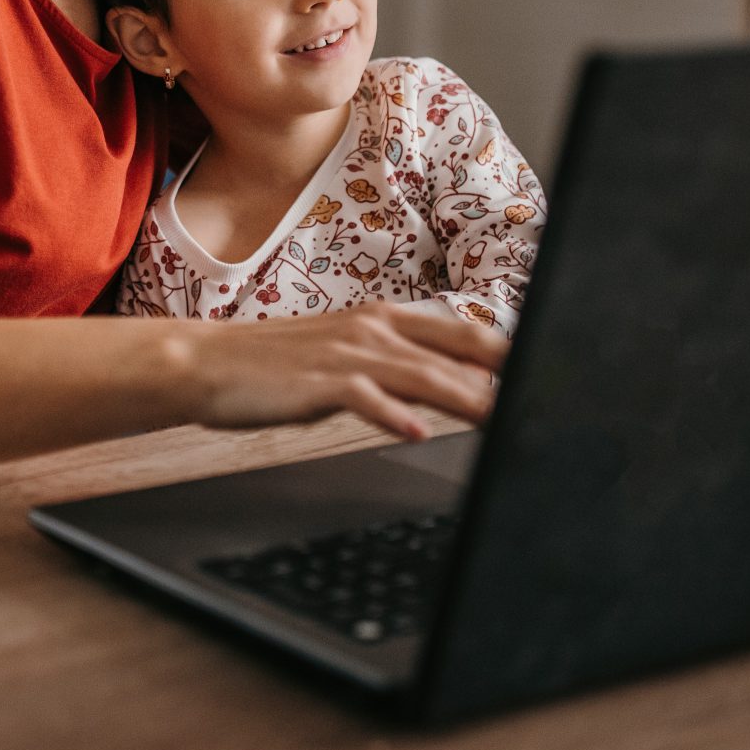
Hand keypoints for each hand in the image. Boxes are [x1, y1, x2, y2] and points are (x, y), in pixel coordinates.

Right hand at [173, 302, 507, 440]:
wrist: (206, 362)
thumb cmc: (275, 365)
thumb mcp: (345, 357)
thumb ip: (395, 368)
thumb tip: (445, 390)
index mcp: (383, 319)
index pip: (460, 333)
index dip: (505, 354)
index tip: (543, 374)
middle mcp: (372, 329)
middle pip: (451, 353)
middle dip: (499, 377)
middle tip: (538, 400)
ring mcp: (346, 353)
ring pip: (419, 374)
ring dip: (462, 396)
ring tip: (497, 417)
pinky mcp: (319, 381)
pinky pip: (364, 397)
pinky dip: (392, 414)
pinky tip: (416, 431)